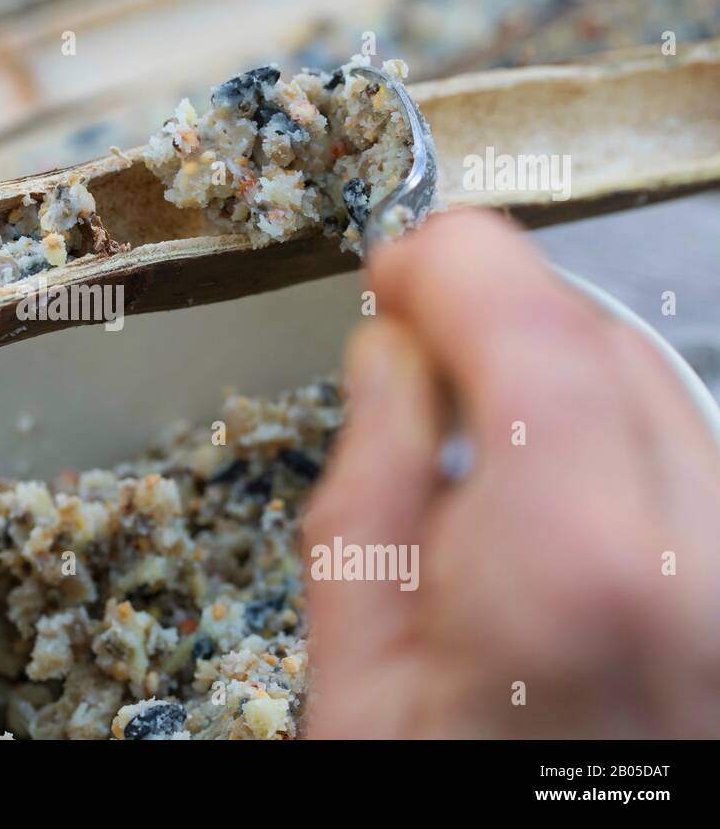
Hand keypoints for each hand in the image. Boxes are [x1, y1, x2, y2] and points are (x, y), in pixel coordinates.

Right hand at [304, 210, 719, 736]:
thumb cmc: (435, 777)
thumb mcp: (351, 651)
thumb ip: (372, 473)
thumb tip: (393, 351)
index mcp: (568, 565)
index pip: (538, 329)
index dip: (462, 265)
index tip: (400, 260)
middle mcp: (694, 559)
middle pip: (609, 344)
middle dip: (505, 302)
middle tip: (414, 319)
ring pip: (659, 388)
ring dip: (555, 358)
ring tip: (459, 392)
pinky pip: (681, 454)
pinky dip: (601, 419)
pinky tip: (528, 455)